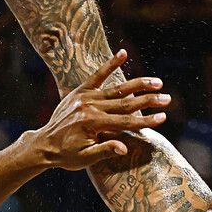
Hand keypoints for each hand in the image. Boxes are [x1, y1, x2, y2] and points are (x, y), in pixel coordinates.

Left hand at [20, 49, 166, 171]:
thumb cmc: (66, 155)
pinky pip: (97, 76)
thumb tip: (124, 147)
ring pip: (117, 89)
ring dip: (138, 85)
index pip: (125, 122)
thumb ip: (104, 151)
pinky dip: (110, 65)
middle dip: (148, 101)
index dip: (146, 120)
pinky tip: (123, 53)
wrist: (44, 144)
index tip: (163, 117)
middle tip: (167, 99)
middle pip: (125, 103)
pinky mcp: (80, 91)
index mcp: (93, 123)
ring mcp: (85, 97)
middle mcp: (90, 107)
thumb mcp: (84, 158)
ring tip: (157, 82)